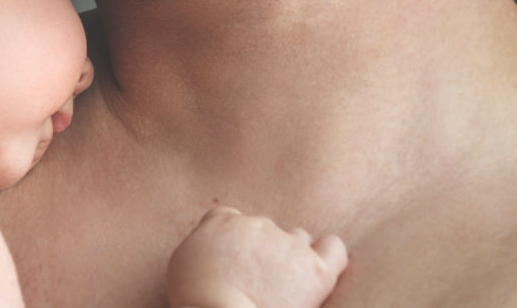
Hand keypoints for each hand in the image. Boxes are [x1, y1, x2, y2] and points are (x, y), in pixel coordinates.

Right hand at [166, 207, 347, 307]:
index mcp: (223, 221)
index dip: (233, 242)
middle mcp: (257, 225)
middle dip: (262, 252)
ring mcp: (288, 244)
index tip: (232, 265)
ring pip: (298, 238)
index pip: (231, 220)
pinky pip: (334, 248)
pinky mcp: (315, 270)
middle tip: (254, 284)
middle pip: (265, 230)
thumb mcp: (183, 261)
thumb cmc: (195, 297)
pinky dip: (330, 254)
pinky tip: (319, 272)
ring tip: (283, 286)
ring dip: (292, 256)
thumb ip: (203, 243)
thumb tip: (217, 246)